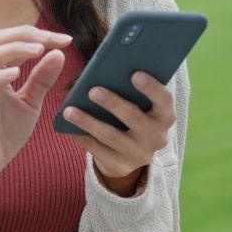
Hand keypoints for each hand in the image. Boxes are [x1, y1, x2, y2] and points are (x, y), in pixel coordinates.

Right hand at [0, 25, 69, 214]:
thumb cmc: (3, 133)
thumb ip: (42, 79)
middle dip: (28, 34)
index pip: (15, 40)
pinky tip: (17, 73)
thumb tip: (58, 53)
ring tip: (39, 49)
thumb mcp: (30, 103)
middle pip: (0, 38)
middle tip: (54, 39)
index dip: (40, 35)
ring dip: (16, 48)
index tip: (66, 40)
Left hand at [61, 72, 174, 195]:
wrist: (130, 152)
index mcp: (164, 115)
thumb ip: (128, 85)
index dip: (151, 87)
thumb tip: (105, 66)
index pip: (164, 99)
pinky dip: (81, 136)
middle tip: (93, 90)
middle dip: (113, 103)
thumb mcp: (137, 102)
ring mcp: (139, 154)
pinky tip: (67, 126)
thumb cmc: (130, 113)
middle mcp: (157, 136)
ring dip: (89, 122)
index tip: (135, 74)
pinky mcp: (120, 166)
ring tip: (70, 110)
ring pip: (111, 136)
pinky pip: (97, 150)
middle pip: (134, 118)